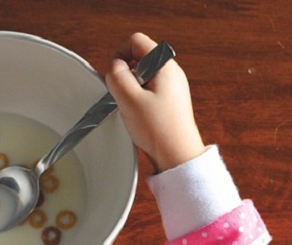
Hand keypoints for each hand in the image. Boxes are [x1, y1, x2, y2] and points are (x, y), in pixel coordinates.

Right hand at [104, 33, 205, 172]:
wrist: (177, 156)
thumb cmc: (159, 130)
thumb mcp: (129, 100)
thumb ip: (116, 76)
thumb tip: (114, 67)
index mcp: (164, 66)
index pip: (136, 41)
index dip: (119, 54)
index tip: (114, 75)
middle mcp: (171, 72)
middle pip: (138, 58)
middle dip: (124, 74)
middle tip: (124, 96)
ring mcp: (171, 86)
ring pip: (141, 75)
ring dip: (130, 89)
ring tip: (133, 109)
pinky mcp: (169, 100)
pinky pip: (147, 90)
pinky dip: (138, 99)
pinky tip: (139, 116)